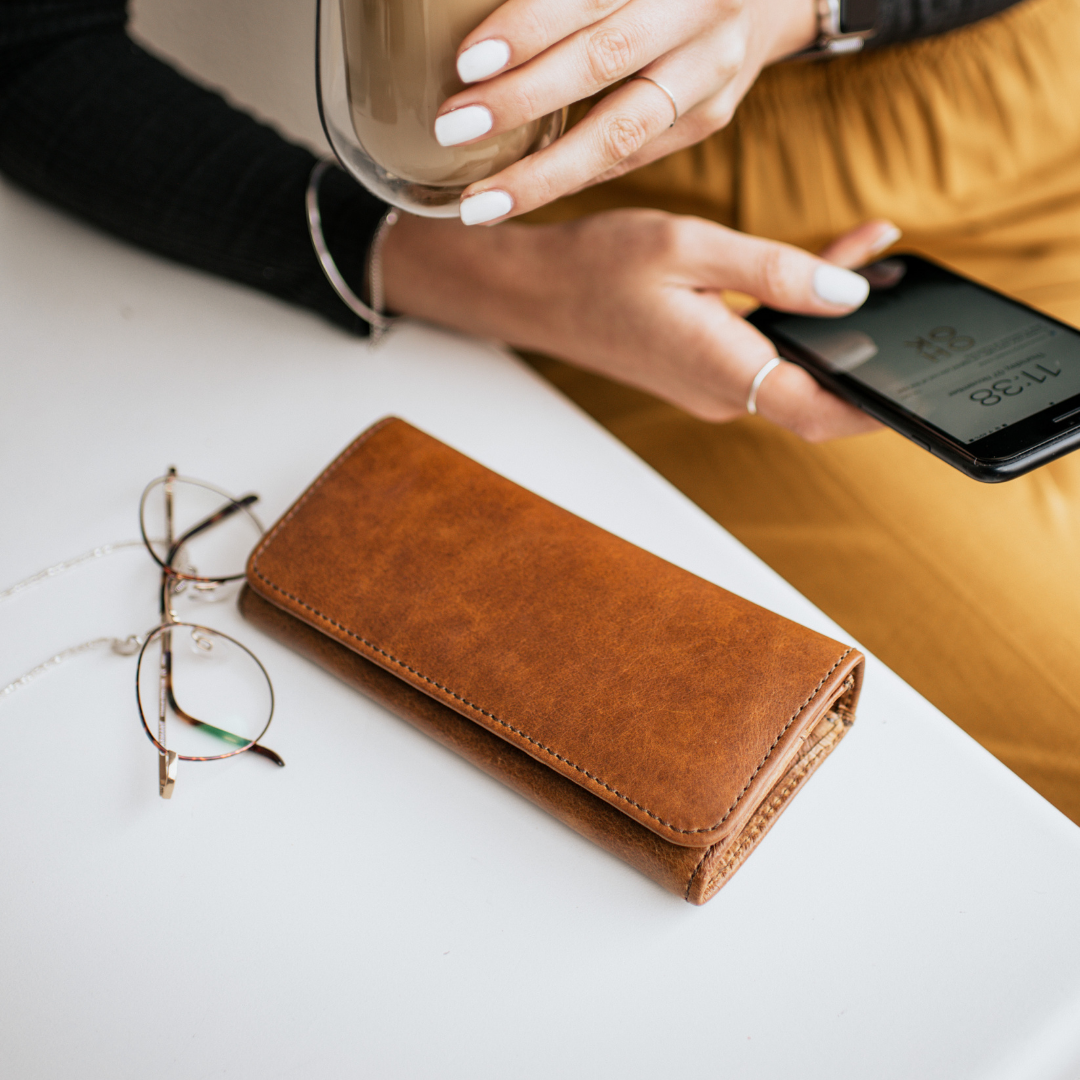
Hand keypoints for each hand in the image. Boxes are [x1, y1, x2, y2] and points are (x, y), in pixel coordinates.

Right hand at [382, 211, 899, 440]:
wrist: (536, 293)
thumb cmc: (599, 268)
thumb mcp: (690, 248)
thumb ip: (775, 270)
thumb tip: (850, 293)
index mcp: (722, 368)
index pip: (820, 411)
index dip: (876, 406)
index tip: (919, 384)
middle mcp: (722, 392)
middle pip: (816, 388)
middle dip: (866, 348)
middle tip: (906, 291)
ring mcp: (712, 386)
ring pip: (793, 366)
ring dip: (833, 324)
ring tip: (873, 258)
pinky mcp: (703, 370)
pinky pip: (765, 352)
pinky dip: (797, 316)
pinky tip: (825, 268)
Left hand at [433, 0, 818, 224]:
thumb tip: (474, 31)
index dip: (527, 29)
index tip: (466, 64)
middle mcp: (700, 14)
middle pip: (603, 64)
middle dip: (520, 100)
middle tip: (452, 128)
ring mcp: (711, 75)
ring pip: (621, 133)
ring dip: (543, 173)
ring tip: (480, 201)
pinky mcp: (710, 118)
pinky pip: (632, 157)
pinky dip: (573, 176)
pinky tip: (520, 194)